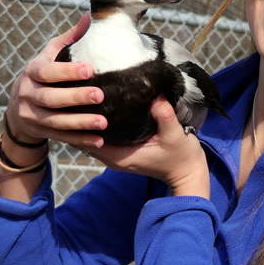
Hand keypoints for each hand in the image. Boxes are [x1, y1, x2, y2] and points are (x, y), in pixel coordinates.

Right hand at [5, 12, 107, 150]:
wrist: (18, 108)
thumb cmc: (43, 74)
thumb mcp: (50, 55)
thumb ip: (70, 38)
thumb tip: (89, 16)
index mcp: (32, 72)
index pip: (47, 72)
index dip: (67, 71)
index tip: (89, 70)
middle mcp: (27, 94)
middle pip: (51, 98)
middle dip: (76, 97)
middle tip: (100, 96)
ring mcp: (32, 116)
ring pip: (55, 121)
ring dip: (80, 123)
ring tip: (104, 122)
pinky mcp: (39, 132)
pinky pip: (61, 137)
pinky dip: (80, 140)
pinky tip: (99, 140)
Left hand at [85, 97, 209, 197]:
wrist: (187, 172)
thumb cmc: (181, 156)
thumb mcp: (175, 135)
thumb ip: (164, 116)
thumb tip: (154, 94)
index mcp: (120, 156)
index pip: (85, 140)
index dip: (78, 122)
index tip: (76, 101)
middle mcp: (113, 158)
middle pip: (83, 138)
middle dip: (78, 118)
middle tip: (76, 92)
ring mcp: (116, 155)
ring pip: (90, 137)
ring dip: (86, 120)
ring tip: (83, 96)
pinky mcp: (121, 150)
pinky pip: (101, 137)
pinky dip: (96, 124)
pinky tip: (98, 107)